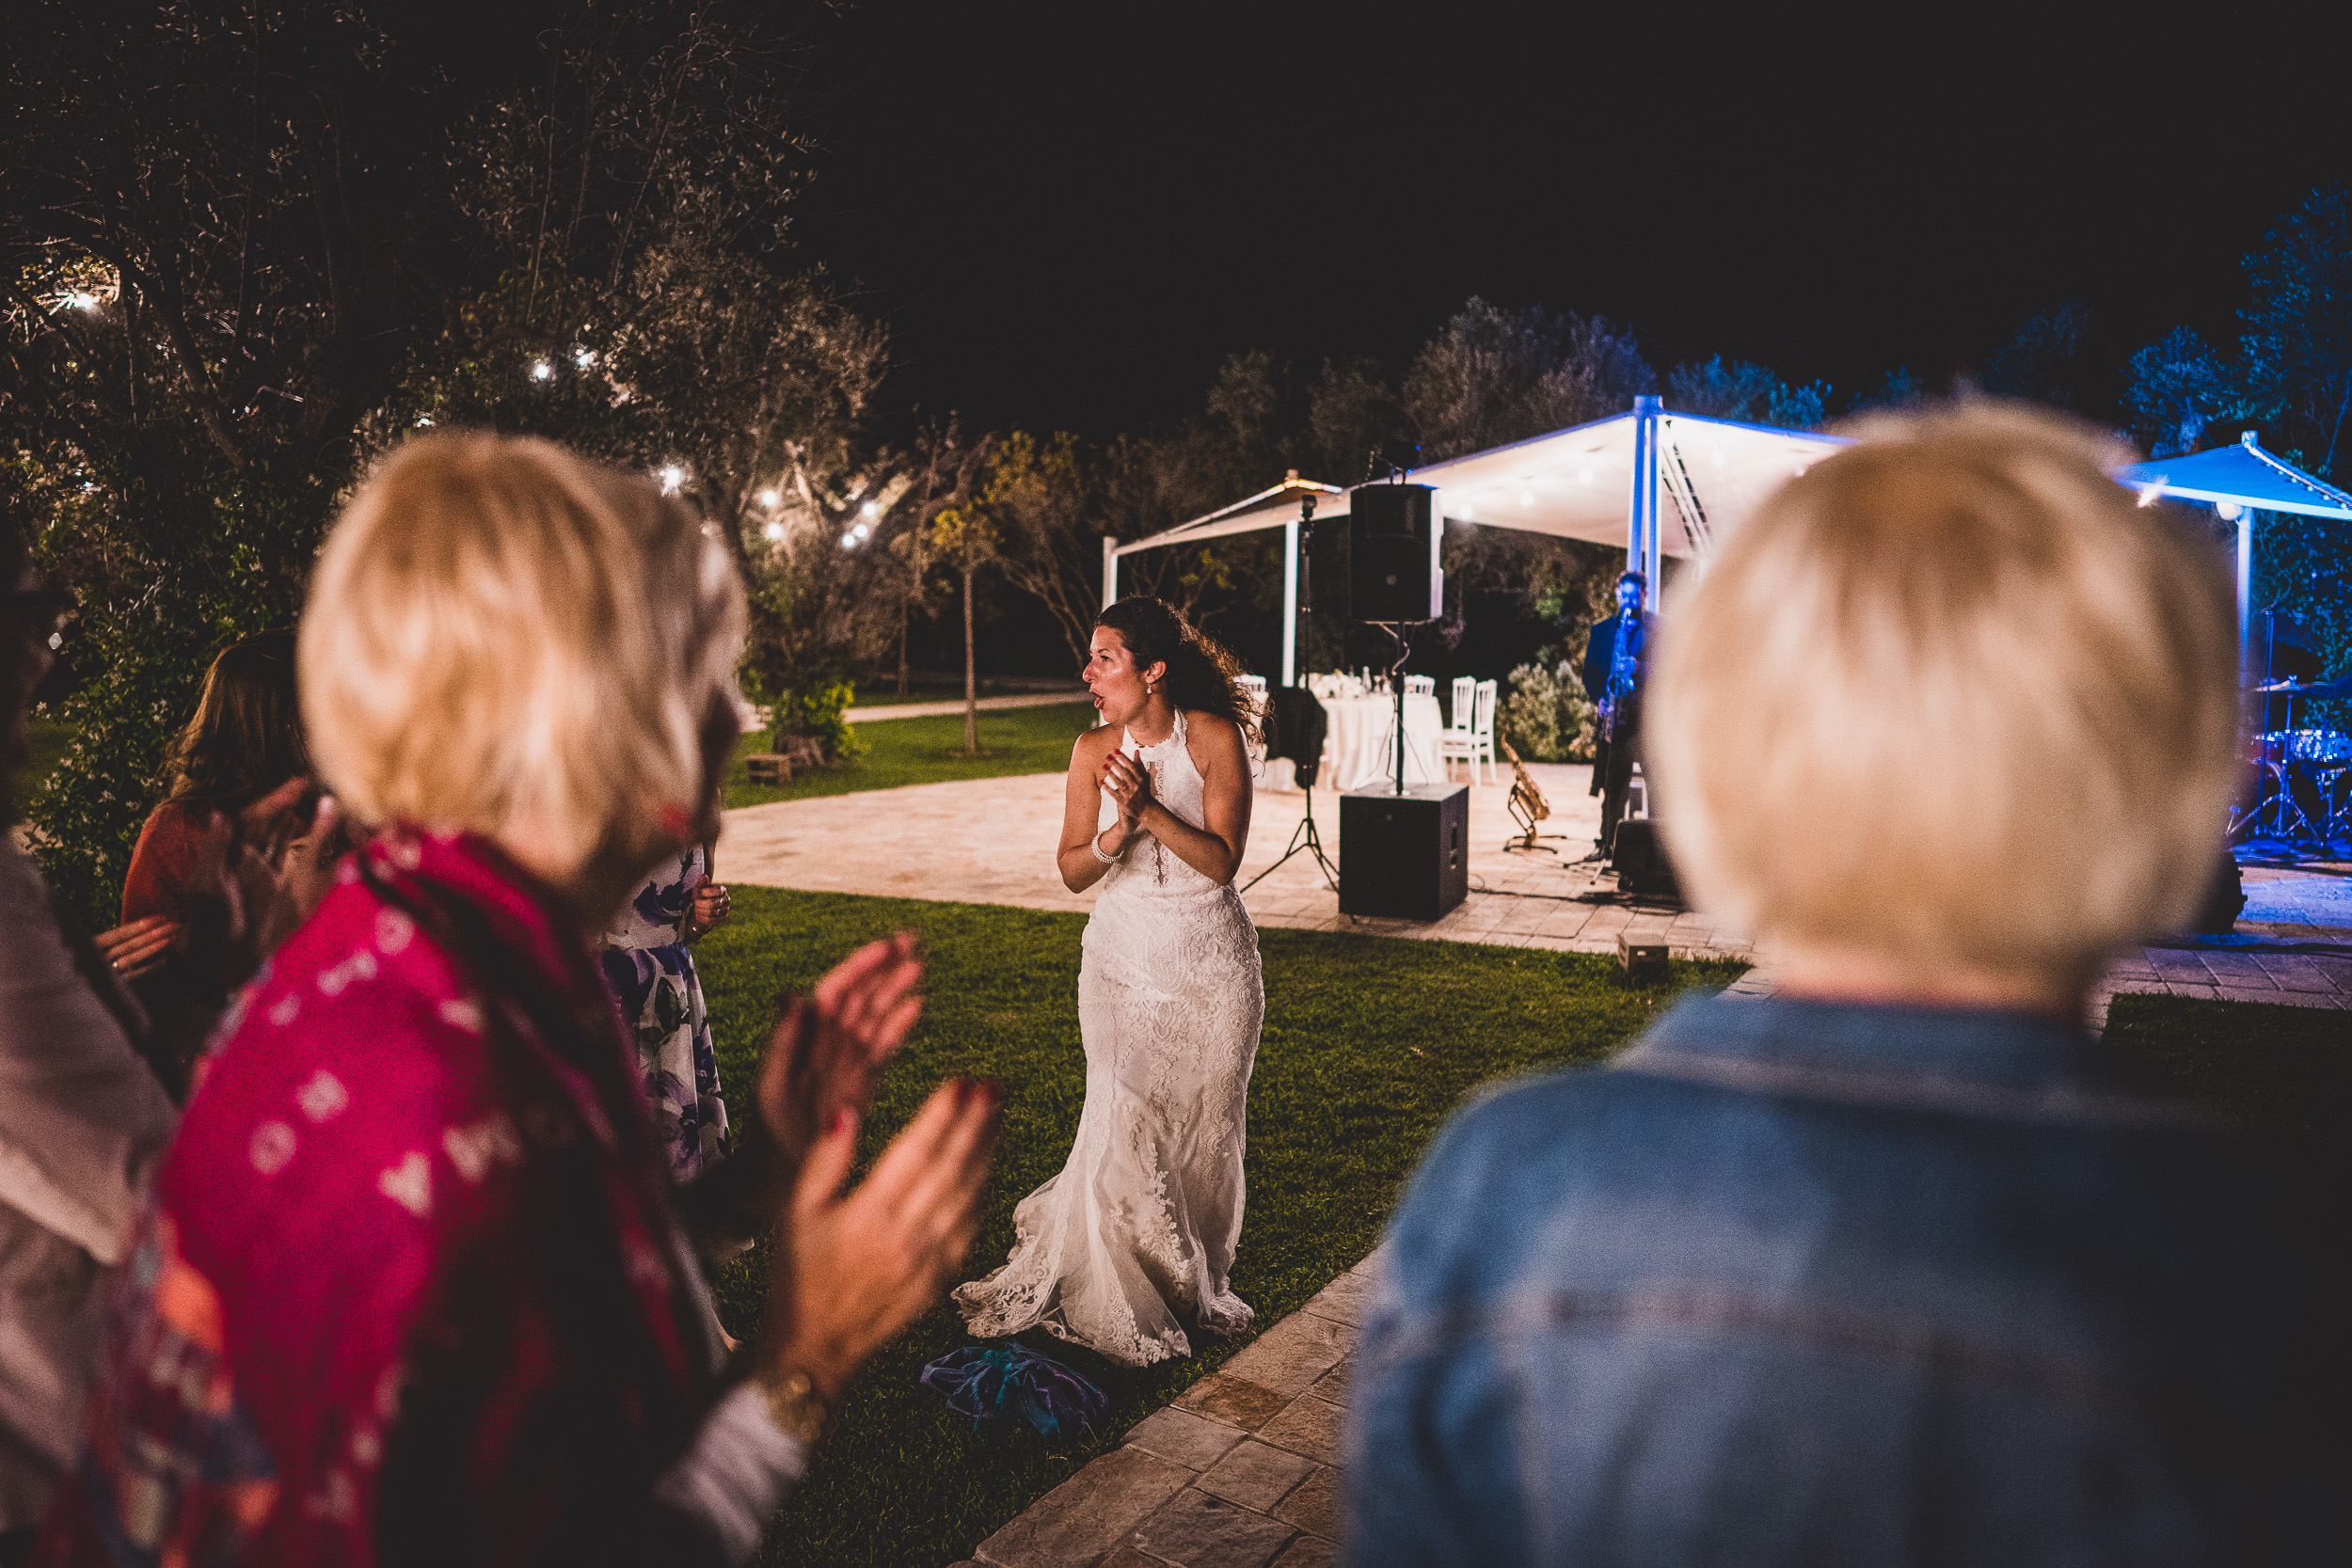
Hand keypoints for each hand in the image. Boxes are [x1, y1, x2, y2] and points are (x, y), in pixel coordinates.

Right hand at [94, 915, 178, 981]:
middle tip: (173, 925)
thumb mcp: (93, 947)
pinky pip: (132, 975)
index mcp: (90, 945)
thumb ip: (111, 940)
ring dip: (152, 947)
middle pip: (128, 945)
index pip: (118, 934)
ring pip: (130, 959)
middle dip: (152, 934)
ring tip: (171, 938)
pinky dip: (146, 967)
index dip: (139, 925)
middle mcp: (95, 959)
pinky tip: (163, 960)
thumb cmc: (86, 961)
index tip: (160, 918)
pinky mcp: (111, 986)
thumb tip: (140, 928)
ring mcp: (104, 973)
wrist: (71, 988)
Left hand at [180, 780, 340, 986]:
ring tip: (326, 804)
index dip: (273, 802)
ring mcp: (269, 876)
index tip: (297, 787)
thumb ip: (214, 849)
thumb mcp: (205, 885)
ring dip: (305, 823)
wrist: (221, 961)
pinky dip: (318, 851)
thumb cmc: (207, 922)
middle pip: (272, 825)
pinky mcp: (285, 894)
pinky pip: (303, 866)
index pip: (253, 820)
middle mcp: (250, 861)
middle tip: (312, 784)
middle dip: (289, 805)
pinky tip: (333, 839)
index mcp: (229, 854)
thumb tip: (219, 813)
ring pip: (288, 841)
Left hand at [687, 881, 730, 939]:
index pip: (718, 891)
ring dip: (700, 911)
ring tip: (695, 909)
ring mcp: (725, 910)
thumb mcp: (699, 888)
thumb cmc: (701, 896)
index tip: (700, 892)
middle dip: (700, 904)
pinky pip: (711, 921)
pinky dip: (702, 918)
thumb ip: (701, 882)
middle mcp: (726, 899)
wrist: (702, 907)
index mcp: (722, 890)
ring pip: (711, 913)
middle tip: (694, 903)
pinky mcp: (722, 918)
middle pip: (713, 903)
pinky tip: (698, 915)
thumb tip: (704, 876)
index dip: (707, 892)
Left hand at [756, 932, 923, 1163]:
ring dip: (895, 990)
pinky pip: (882, 1047)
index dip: (861, 966)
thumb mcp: (771, 1086)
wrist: (778, 1177)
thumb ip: (783, 1041)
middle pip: (859, 995)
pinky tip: (915, 1008)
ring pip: (874, 1016)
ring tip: (918, 967)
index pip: (836, 990)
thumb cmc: (768, 1133)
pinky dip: (898, 1026)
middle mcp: (827, 1044)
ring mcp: (845, 1062)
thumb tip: (791, 993)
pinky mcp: (861, 1083)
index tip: (887, 946)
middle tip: (913, 942)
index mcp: (805, 1038)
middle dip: (884, 967)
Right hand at [762, 1078, 1000, 1400]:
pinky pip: (971, 1229)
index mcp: (868, 1215)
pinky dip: (984, 1194)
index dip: (942, 1114)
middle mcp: (905, 1237)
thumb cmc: (798, 1277)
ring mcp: (928, 1260)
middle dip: (977, 1123)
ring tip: (998, 1115)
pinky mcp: (940, 1279)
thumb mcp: (795, 1213)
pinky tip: (990, 1168)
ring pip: (969, 1196)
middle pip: (952, 1168)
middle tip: (994, 1086)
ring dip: (987, 1152)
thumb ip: (824, 1160)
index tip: (963, 1082)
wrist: (814, 1348)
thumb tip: (848, 1112)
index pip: (915, 1152)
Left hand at [1100, 751, 1152, 829]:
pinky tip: (1101, 782)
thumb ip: (1139, 764)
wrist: (1146, 809)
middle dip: (1116, 764)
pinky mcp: (1124, 802)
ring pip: (1119, 783)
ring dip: (1111, 774)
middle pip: (1125, 773)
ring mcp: (1130, 795)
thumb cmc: (1144, 790)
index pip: (1132, 766)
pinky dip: (1108, 788)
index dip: (1124, 758)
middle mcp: (1136, 786)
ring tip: (1104, 766)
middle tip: (1107, 756)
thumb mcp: (1144, 777)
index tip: (1115, 750)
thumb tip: (1136, 751)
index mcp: (1141, 779)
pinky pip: (1114, 794)